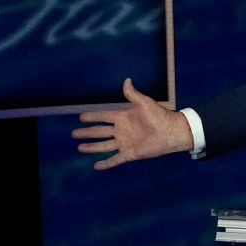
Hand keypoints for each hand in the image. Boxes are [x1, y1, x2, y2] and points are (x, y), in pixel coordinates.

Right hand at [71, 78, 193, 169]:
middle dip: (87, 133)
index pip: (103, 116)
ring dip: (92, 147)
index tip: (80, 117)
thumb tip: (127, 79)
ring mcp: (125, 142)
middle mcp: (122, 130)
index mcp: (124, 117)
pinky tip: (96, 166)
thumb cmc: (160, 115)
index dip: (92, 117)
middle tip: (74, 134)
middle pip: (100, 132)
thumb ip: (133, 94)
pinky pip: (115, 159)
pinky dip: (106, 163)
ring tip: (80, 148)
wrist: (172, 132)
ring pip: (104, 145)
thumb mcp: (145, 103)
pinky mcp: (130, 153)